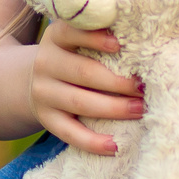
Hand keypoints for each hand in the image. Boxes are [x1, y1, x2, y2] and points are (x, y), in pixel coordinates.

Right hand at [32, 19, 142, 154]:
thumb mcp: (76, 37)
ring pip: (79, 102)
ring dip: (113, 108)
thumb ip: (100, 33)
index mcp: (56, 37)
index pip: (71, 32)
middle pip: (82, 72)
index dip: (94, 37)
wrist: (34, 79)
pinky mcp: (46, 118)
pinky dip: (92, 142)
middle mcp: (45, 63)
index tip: (120, 43)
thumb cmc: (74, 55)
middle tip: (144, 87)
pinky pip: (69, 133)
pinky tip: (115, 146)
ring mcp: (43, 93)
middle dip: (117, 81)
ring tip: (140, 109)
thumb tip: (143, 36)